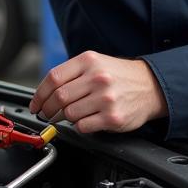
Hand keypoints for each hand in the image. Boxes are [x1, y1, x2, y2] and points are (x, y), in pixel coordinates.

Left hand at [28, 51, 166, 133]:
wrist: (151, 86)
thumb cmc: (119, 76)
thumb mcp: (96, 63)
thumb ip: (72, 74)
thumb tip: (45, 93)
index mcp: (89, 61)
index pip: (53, 77)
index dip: (39, 94)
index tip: (36, 104)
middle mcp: (98, 77)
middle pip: (59, 97)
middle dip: (48, 109)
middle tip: (47, 114)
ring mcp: (106, 98)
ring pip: (69, 114)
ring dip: (65, 118)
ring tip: (71, 115)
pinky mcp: (113, 118)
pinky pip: (83, 127)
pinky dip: (80, 126)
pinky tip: (87, 120)